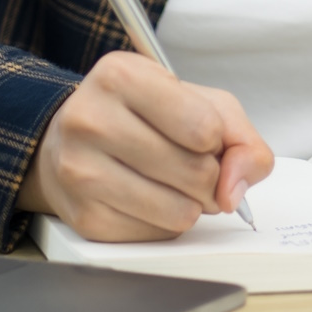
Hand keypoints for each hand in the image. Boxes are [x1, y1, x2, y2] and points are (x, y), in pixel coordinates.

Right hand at [19, 51, 275, 240]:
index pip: (204, 128)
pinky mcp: (84, 217)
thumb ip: (239, 137)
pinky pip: (157, 235)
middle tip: (192, 163)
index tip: (201, 133)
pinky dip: (166, 222)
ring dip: (192, 204)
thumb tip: (234, 192)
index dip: (217, 139)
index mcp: (120, 76)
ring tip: (173, 182)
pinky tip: (147, 197)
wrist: (72, 139)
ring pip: (180, 212)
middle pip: (196, 172)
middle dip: (211, 176)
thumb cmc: (141, 114)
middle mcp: (91, 120)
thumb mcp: (196, 100)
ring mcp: (80, 172)